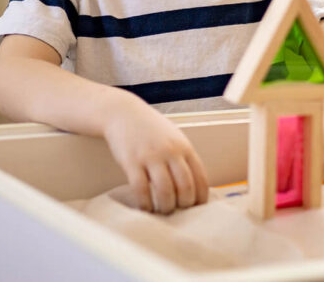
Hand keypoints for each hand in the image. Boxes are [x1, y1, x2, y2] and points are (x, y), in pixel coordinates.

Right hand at [102, 97, 208, 214]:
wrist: (123, 113)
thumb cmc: (150, 129)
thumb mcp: (174, 138)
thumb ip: (183, 159)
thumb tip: (193, 187)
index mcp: (184, 147)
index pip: (200, 178)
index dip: (200, 198)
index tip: (196, 208)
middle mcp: (170, 152)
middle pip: (185, 187)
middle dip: (184, 205)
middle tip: (178, 210)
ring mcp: (151, 156)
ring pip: (165, 191)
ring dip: (165, 207)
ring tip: (162, 211)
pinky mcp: (132, 162)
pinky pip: (141, 189)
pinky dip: (145, 203)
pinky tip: (145, 207)